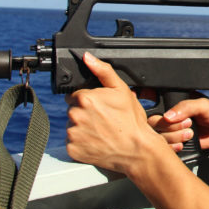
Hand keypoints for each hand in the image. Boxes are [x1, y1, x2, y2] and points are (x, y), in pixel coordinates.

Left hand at [65, 52, 167, 173]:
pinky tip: (96, 141)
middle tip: (103, 119)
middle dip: (85, 113)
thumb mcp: (122, 90)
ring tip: (101, 131)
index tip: (101, 108)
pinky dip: (81, 143)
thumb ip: (103, 71)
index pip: (77, 95)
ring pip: (72, 126)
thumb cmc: (131, 121)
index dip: (90, 100)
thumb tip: (87, 58)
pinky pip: (72, 142)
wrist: (136, 150)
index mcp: (85, 98)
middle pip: (73, 110)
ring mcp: (73, 134)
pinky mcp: (72, 149)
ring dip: (82, 128)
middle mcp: (75, 115)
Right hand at [148, 97, 208, 150]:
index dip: (159, 116)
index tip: (170, 119)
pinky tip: (183, 144)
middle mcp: (171, 119)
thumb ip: (185, 107)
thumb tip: (167, 116)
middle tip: (188, 124)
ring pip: (159, 138)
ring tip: (190, 134)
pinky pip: (167, 148)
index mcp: (174, 105)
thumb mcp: (203, 105)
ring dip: (173, 137)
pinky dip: (173, 148)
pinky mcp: (177, 144)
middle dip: (169, 127)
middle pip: (154, 125)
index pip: (156, 110)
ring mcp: (173, 132)